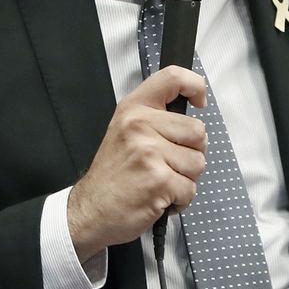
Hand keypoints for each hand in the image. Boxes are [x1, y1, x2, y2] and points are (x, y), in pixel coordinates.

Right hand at [67, 65, 207, 258]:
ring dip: (185, 179)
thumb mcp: (124, 131)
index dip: (195, 86)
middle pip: (198, 131)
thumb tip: (191, 113)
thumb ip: (154, 117)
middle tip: (167, 164)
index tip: (199, 102)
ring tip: (159, 181)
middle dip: (191, 153)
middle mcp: (140, 125)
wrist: (90, 210)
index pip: (173, 78)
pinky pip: (190, 189)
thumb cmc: (112, 174)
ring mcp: (150, 152)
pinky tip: (158, 197)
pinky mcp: (159, 180)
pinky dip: (180, 199)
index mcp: (133, 109)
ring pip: (198, 163)